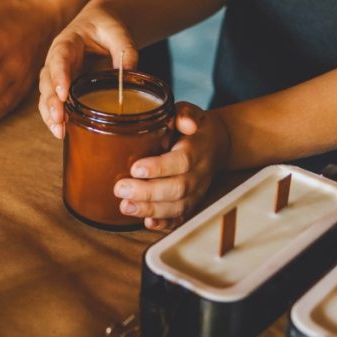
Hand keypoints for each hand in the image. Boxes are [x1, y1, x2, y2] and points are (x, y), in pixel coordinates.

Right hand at [38, 3, 136, 138]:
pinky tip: (62, 133)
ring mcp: (57, 76)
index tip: (63, 94)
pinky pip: (55, 104)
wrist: (100, 26)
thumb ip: (125, 50)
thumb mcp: (117, 32)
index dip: (59, 76)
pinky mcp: (63, 88)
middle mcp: (56, 61)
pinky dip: (56, 119)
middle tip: (59, 119)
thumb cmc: (106, 26)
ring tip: (59, 132)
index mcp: (66, 42)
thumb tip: (130, 74)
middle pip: (46, 82)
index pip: (59, 59)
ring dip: (50, 115)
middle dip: (51, 102)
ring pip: (46, 97)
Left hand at [113, 103, 230, 229]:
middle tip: (120, 189)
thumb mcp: (189, 112)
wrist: (215, 144)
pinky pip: (181, 218)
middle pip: (177, 188)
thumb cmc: (193, 128)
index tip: (135, 169)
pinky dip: (164, 223)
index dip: (159, 168)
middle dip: (147, 192)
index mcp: (197, 150)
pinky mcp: (192, 203)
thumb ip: (183, 114)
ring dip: (150, 210)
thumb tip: (183, 121)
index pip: (181, 161)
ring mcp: (197, 192)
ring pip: (178, 207)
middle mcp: (199, 174)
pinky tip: (147, 223)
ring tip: (126, 206)